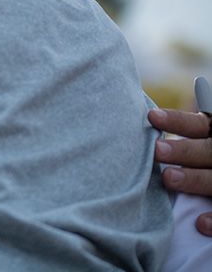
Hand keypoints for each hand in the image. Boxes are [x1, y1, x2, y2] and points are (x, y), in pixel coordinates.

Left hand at [148, 77, 211, 235]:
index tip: (151, 116)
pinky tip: (198, 223)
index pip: (198, 124)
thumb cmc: (195, 157)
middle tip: (156, 150)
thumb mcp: (197, 139)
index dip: (177, 121)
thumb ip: (177, 133)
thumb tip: (135, 120)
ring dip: (195, 179)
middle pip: (208, 150)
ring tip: (169, 179)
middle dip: (184, 150)